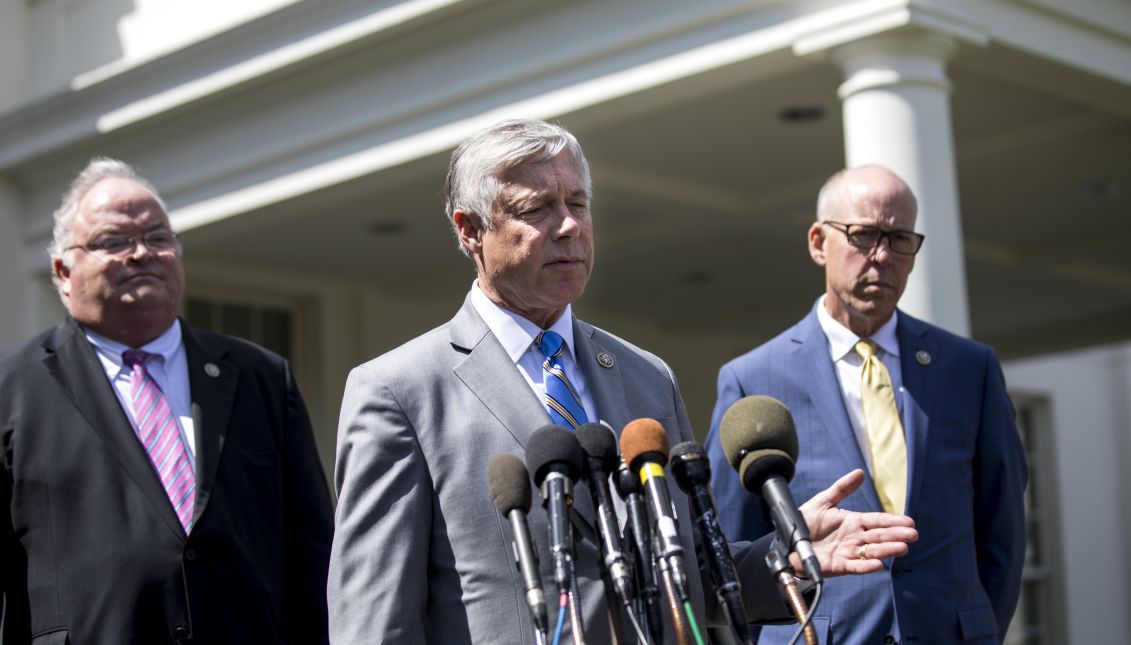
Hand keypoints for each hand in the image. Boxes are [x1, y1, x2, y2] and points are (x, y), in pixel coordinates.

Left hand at [795, 469, 917, 575]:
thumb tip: (860, 472)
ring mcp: (848, 552)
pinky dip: (866, 566)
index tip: (909, 522)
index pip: (877, 521)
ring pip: (871, 551)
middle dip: (896, 535)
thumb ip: (842, 488)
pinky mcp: (839, 566)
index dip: (893, 521)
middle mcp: (854, 537)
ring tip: (902, 548)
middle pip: (879, 536)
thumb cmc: (807, 522)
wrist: (788, 542)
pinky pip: (855, 566)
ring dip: (886, 550)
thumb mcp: (823, 501)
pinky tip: (878, 565)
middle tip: (913, 535)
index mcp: (853, 521)